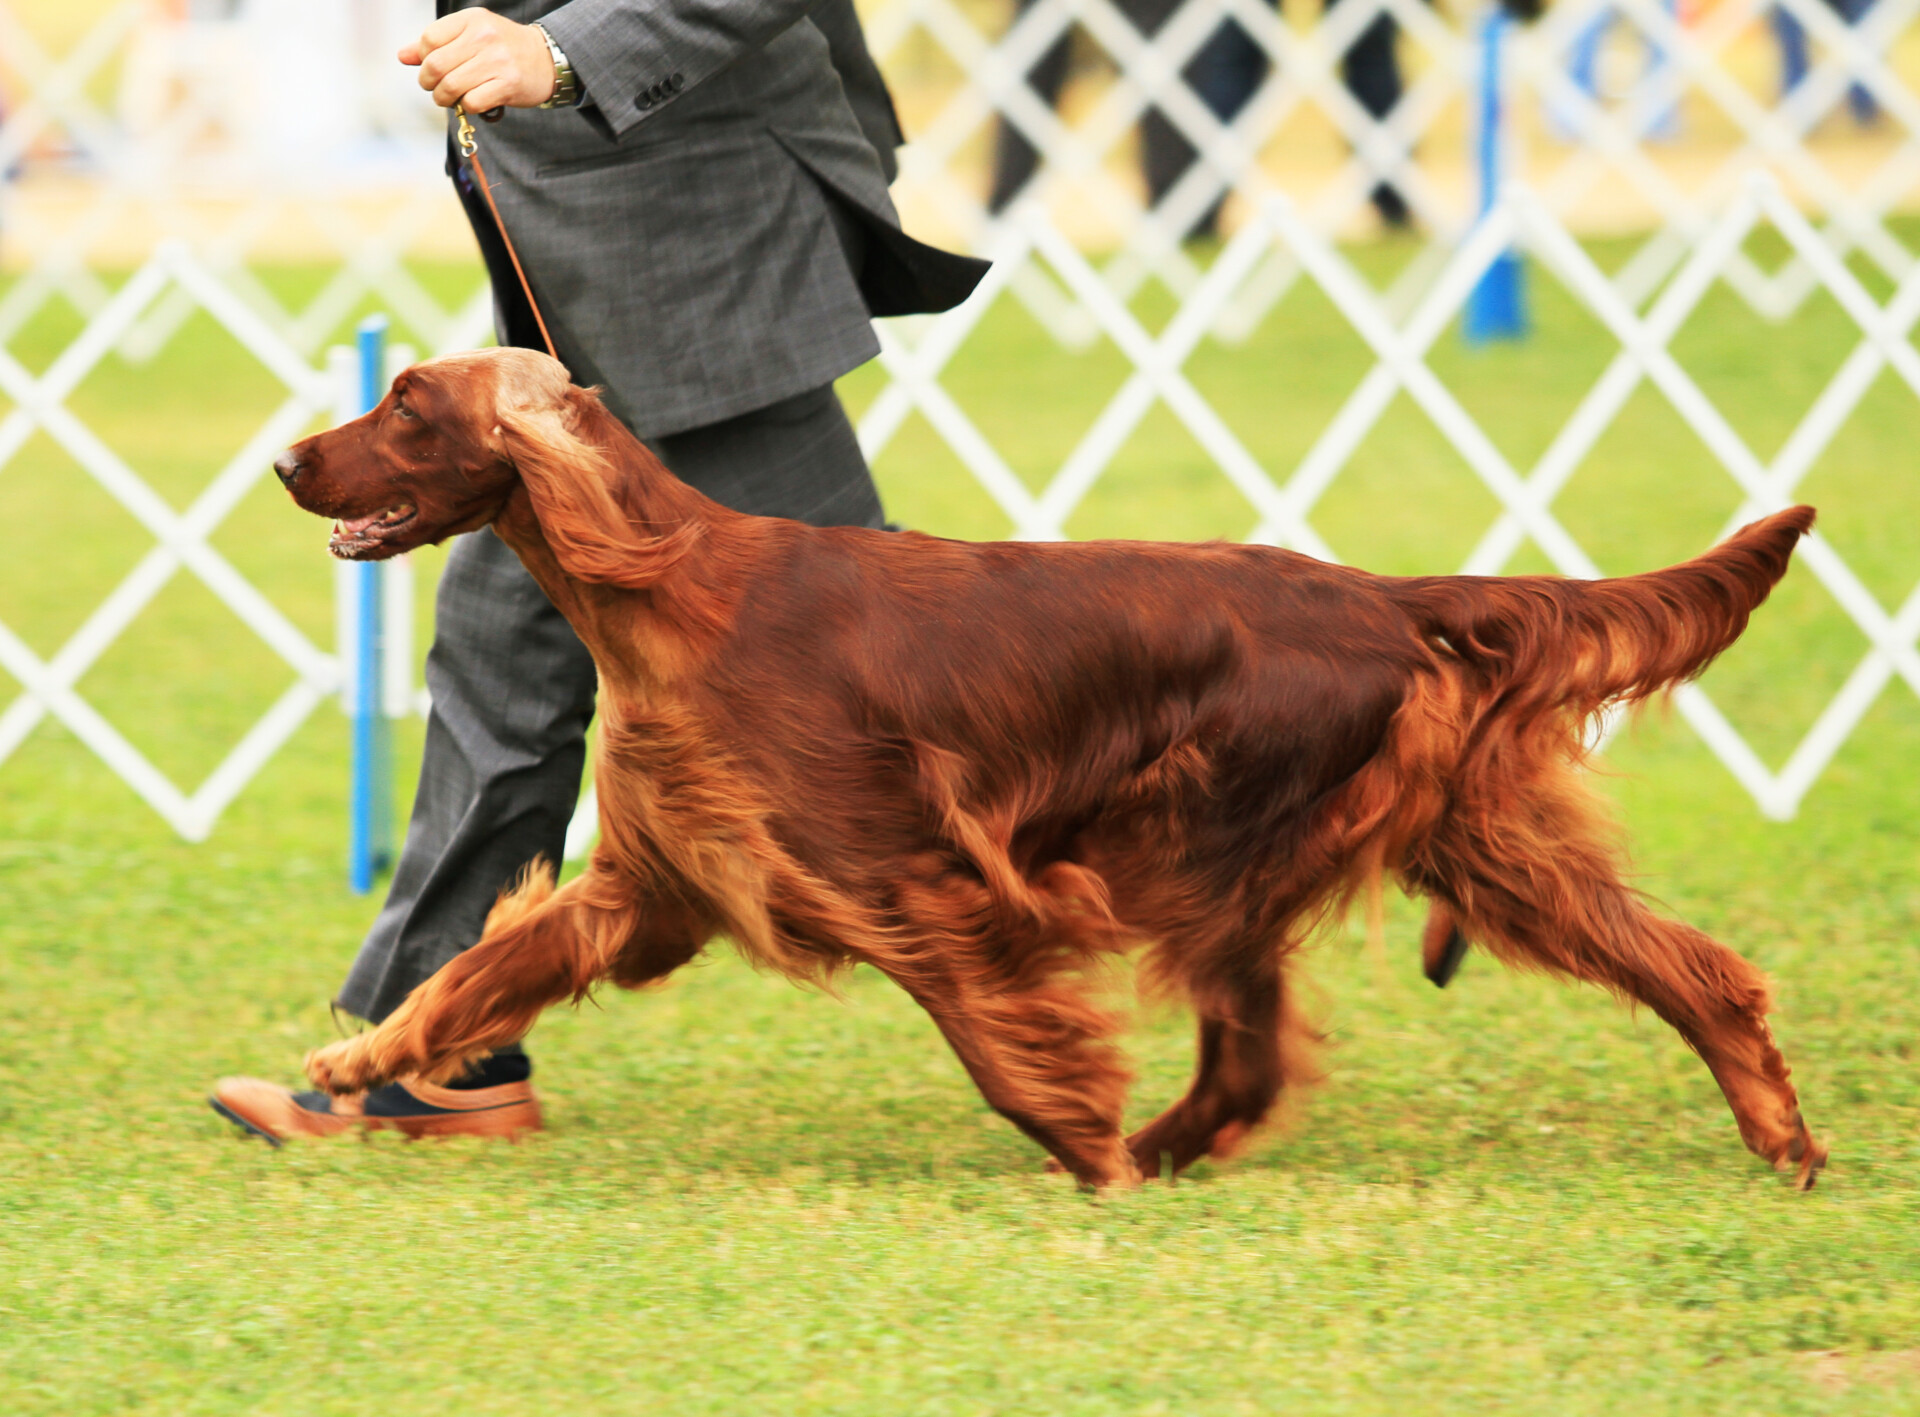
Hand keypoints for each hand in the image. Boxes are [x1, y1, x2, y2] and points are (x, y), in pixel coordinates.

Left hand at [400, 9, 554, 111]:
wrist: (546, 60)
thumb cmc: (503, 49)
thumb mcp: (471, 36)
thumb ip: (437, 44)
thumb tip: (403, 56)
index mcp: (472, 20)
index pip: (429, 39)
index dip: (424, 59)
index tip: (433, 68)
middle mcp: (484, 37)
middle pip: (436, 65)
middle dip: (429, 83)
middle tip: (436, 88)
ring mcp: (497, 61)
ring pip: (451, 86)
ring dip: (445, 98)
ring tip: (451, 98)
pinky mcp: (508, 84)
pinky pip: (472, 102)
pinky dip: (467, 107)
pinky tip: (473, 101)